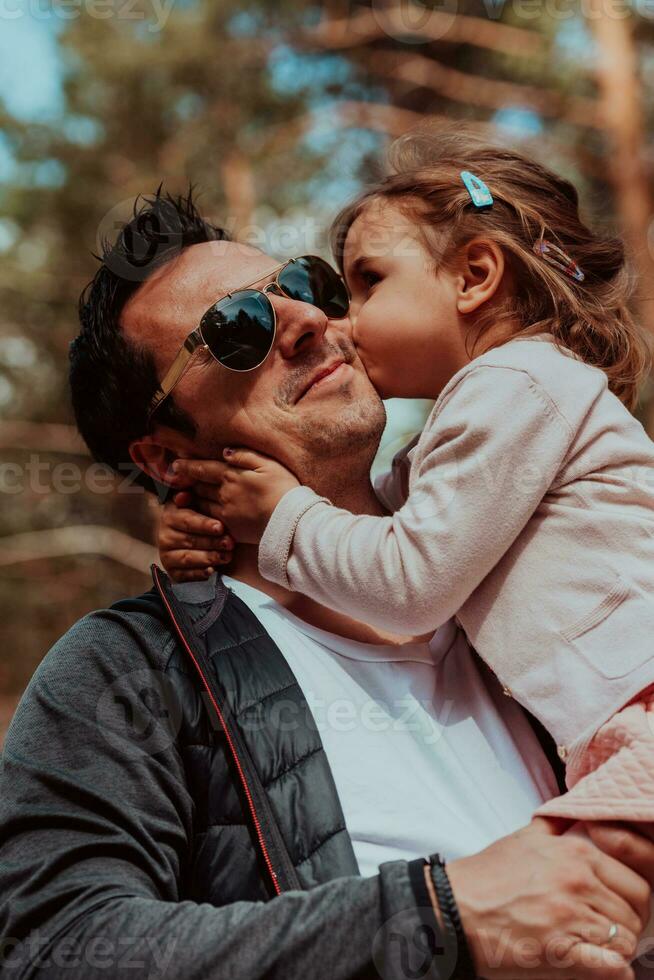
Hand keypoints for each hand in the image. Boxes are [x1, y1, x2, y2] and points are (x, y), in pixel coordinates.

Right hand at [158, 492, 234, 582]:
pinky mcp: (173, 572)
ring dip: (208, 557)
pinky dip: (198, 573)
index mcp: (171, 515)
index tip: (220, 527)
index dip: (204, 524)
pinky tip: (211, 571)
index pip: (187, 520)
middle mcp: (165, 535)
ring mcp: (167, 555)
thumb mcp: (200, 506)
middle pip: (190, 540)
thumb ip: (195, 498)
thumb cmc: (203, 522)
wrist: (198, 544)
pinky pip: (185, 575)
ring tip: (226, 556)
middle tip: (230, 544)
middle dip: (212, 542)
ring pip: (188, 557)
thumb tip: (183, 495)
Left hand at [172, 450, 299, 543]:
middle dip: (187, 482)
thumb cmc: (285, 488)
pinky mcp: (230, 529)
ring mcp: (225, 513)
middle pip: (199, 486)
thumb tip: (225, 452)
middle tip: (177, 479)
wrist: (292, 521)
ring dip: (193, 499)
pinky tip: (200, 515)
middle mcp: (224, 494)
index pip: (203, 469)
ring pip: (202, 504)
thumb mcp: (269, 464)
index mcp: (232, 475)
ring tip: (185, 496)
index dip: (188, 466)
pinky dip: (202, 516)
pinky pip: (210, 521)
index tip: (175, 464)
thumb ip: (245, 455)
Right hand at [446, 816, 649, 978]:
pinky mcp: (561, 951)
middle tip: (612, 932)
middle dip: (629, 925)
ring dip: (619, 948)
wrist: (456, 907)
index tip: (619, 909)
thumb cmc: (489, 874)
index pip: (635, 881)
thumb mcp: (525, 836)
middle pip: (634, 912)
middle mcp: (579, 881)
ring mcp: (571, 916)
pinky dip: (615, 970)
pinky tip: (609, 968)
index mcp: (575, 853)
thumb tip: (578, 815)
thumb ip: (557, 823)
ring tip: (601, 949)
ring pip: (625, 940)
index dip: (632, 900)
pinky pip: (610, 965)